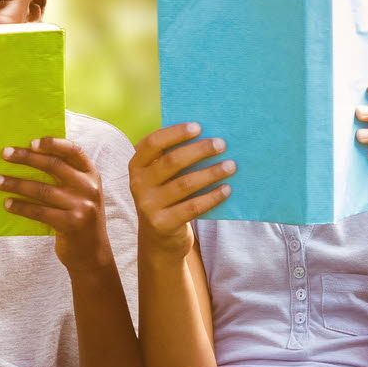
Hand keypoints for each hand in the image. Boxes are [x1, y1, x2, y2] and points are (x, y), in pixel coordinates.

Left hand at [0, 137, 113, 269]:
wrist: (92, 253)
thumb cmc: (80, 218)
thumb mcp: (82, 193)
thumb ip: (66, 177)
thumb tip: (29, 156)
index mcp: (92, 175)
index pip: (74, 151)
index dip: (53, 143)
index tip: (31, 142)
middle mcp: (89, 187)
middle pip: (53, 166)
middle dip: (26, 158)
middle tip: (4, 154)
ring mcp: (81, 206)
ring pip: (41, 189)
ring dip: (15, 183)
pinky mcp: (70, 224)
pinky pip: (39, 211)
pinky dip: (21, 207)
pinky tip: (7, 203)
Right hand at [128, 123, 233, 259]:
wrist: (158, 239)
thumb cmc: (167, 197)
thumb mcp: (161, 178)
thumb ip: (174, 159)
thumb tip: (208, 136)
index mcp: (137, 166)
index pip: (152, 143)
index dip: (175, 133)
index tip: (198, 127)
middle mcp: (138, 184)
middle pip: (171, 162)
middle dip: (199, 150)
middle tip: (221, 144)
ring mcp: (148, 205)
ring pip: (184, 184)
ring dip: (211, 173)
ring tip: (231, 166)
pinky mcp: (163, 224)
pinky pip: (192, 207)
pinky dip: (212, 197)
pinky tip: (227, 189)